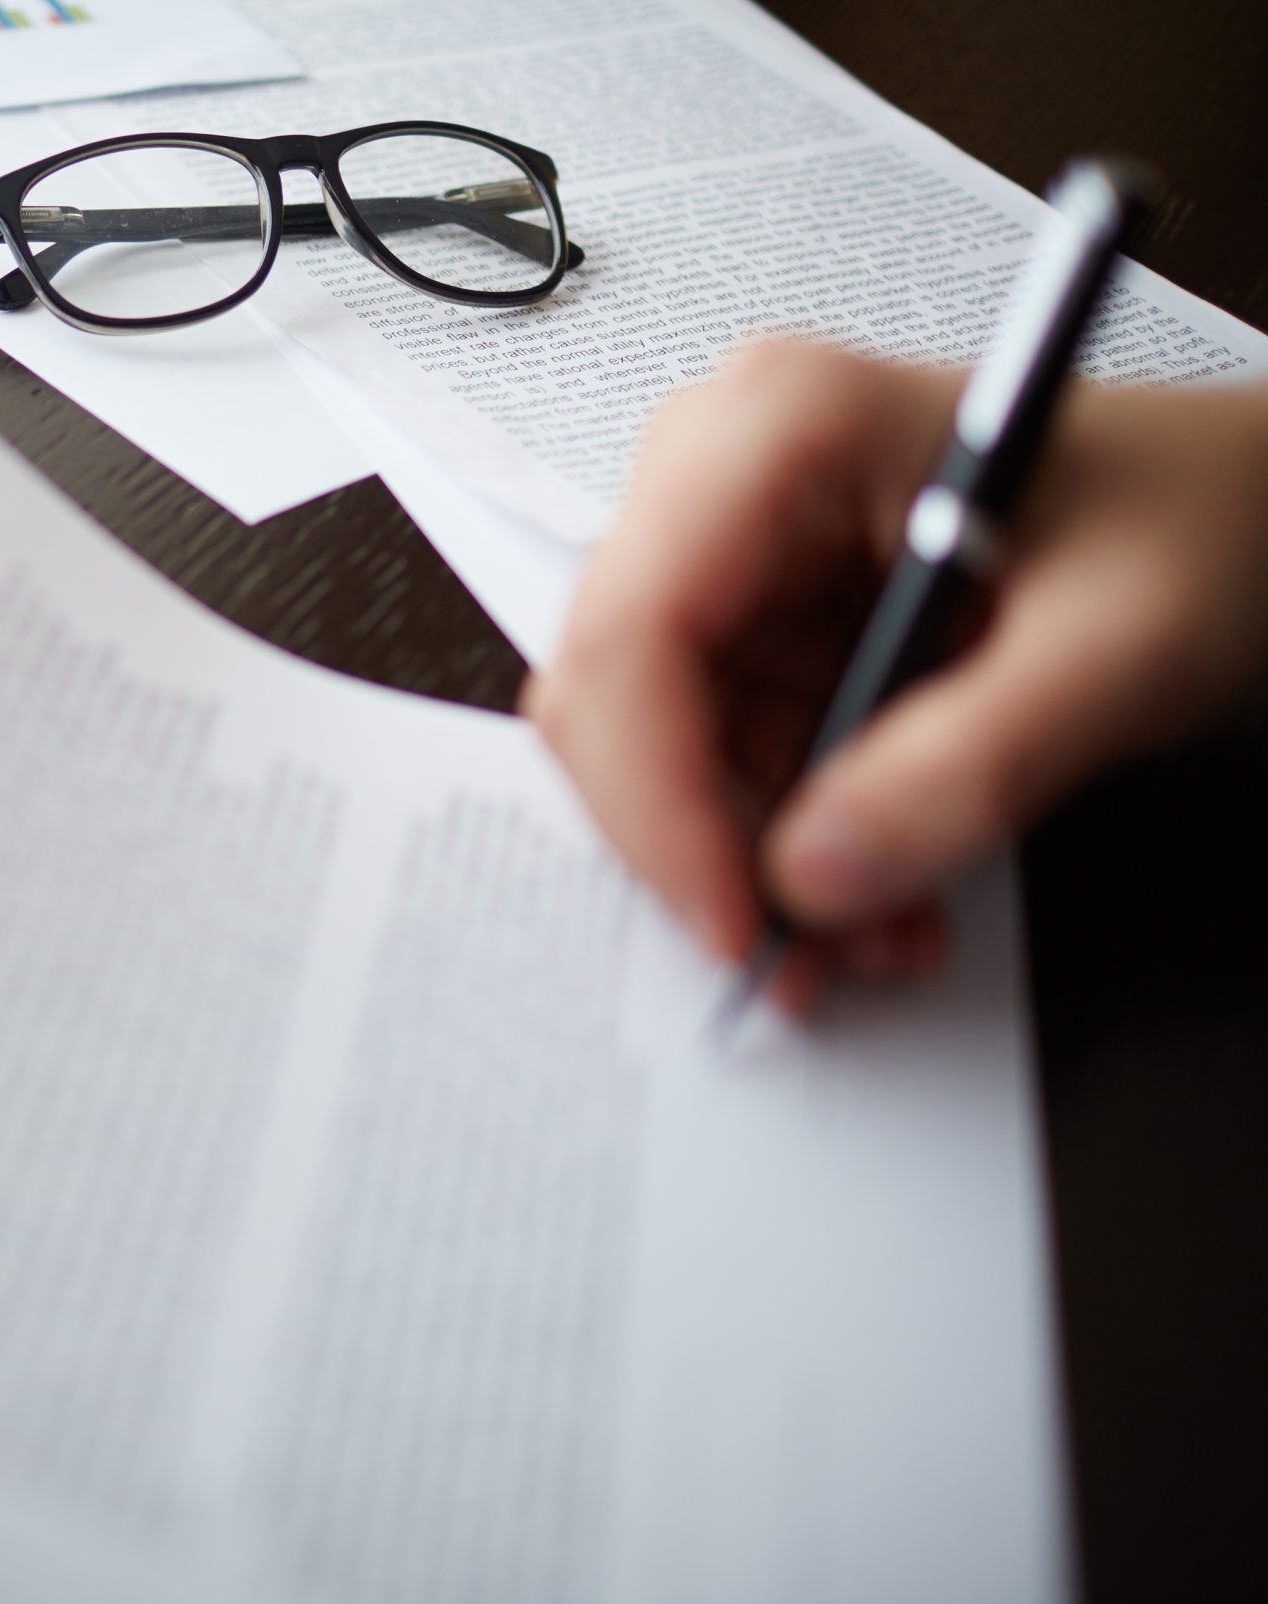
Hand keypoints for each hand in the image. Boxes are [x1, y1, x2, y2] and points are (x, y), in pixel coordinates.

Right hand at [526, 344, 1267, 1008]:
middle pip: (617, 699)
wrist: (1251, 510)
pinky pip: (713, 765)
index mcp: (784, 429)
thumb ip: (969, 767)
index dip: (658, 796)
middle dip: (703, 846)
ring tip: (883, 928)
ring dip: (750, 866)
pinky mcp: (756, 625)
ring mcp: (731, 555)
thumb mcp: (1122, 648)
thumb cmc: (1204, 516)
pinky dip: (782, 844)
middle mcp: (722, 479)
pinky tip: (881, 881)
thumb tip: (814, 880)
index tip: (736, 920)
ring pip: (656, 754)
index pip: (635, 630)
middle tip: (804, 955)